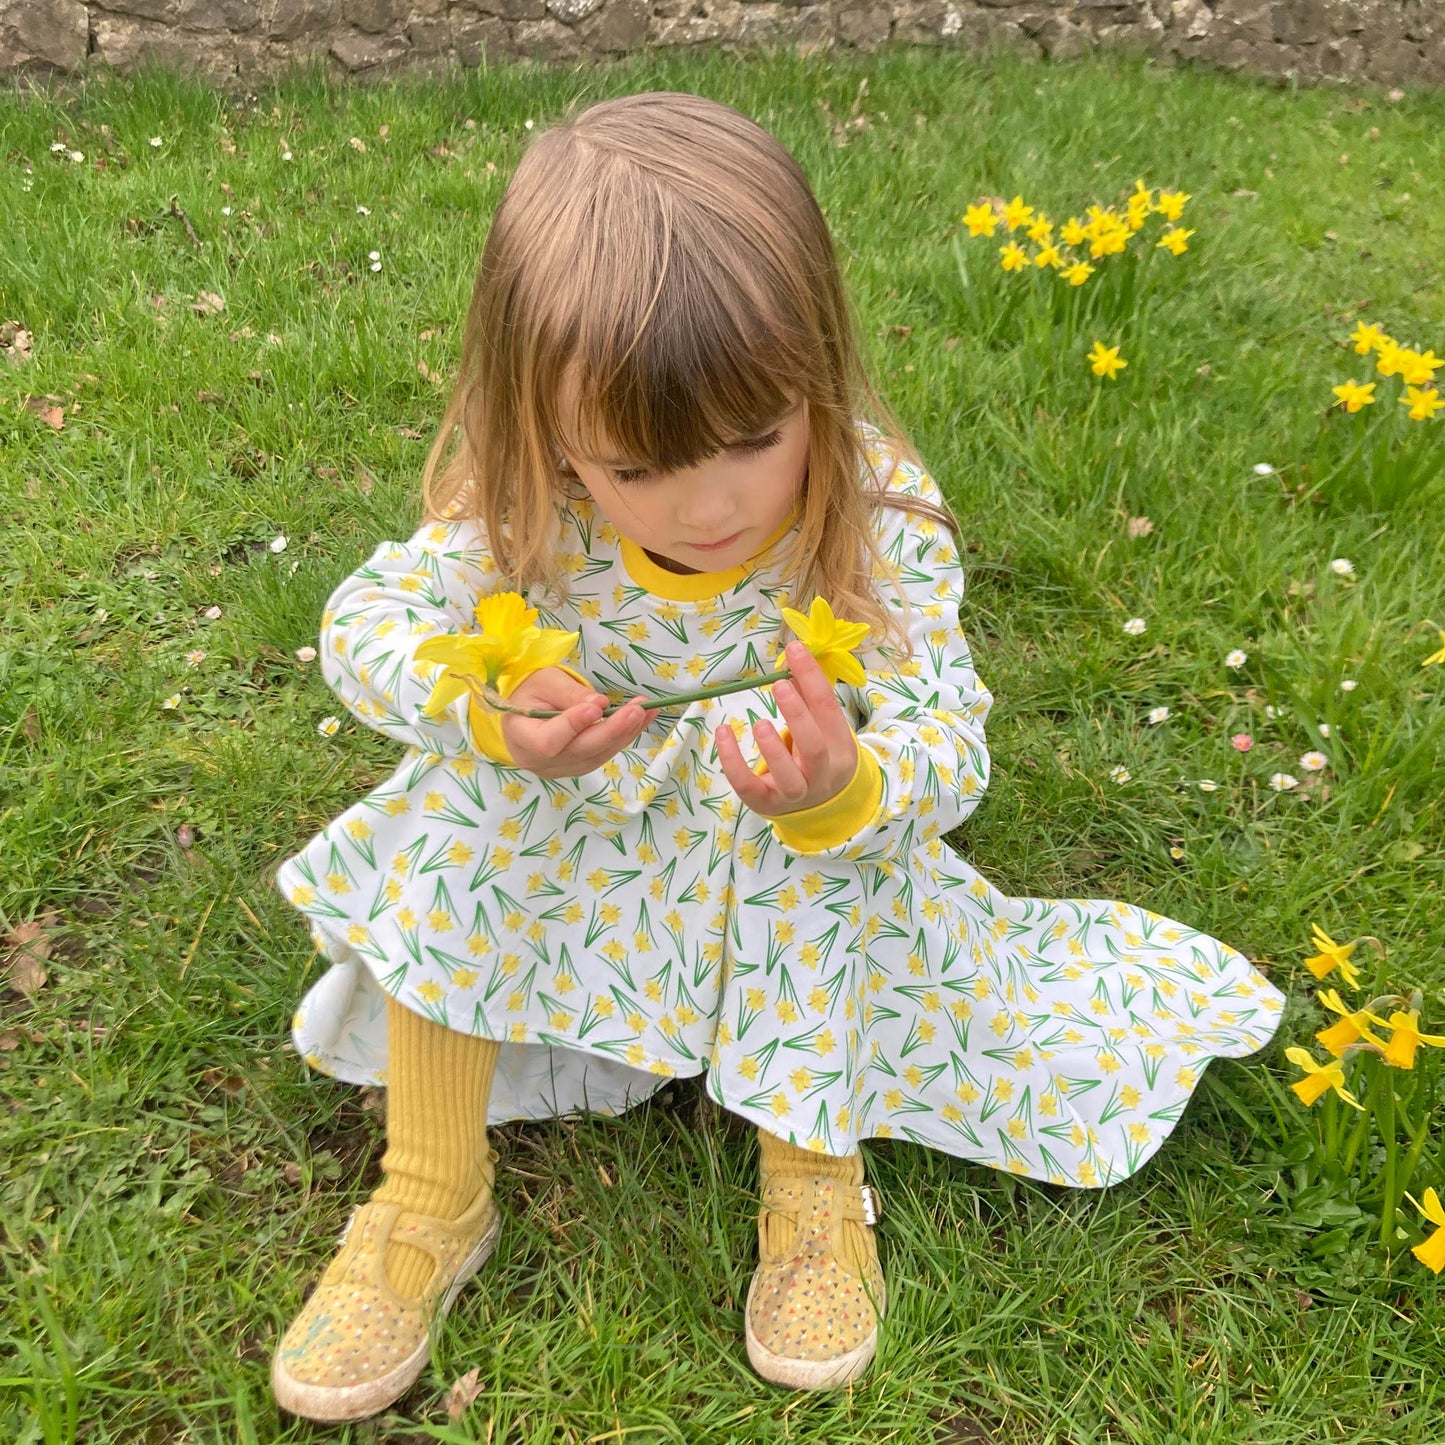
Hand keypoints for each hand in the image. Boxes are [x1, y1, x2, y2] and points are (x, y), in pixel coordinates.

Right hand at [500, 667, 652, 778]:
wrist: (526, 710)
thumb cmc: (532, 692)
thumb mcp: (546, 682)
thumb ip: (570, 693)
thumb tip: (600, 704)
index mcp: (521, 737)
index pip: (547, 741)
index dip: (573, 726)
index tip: (596, 707)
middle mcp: (539, 761)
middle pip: (579, 751)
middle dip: (611, 730)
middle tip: (637, 710)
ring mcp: (560, 768)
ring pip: (596, 755)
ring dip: (624, 734)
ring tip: (645, 711)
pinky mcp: (578, 766)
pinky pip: (603, 754)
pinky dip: (623, 736)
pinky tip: (641, 719)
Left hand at [715, 641, 858, 817]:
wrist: (824, 807)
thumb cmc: (820, 757)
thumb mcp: (823, 729)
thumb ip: (808, 697)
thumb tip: (792, 656)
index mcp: (840, 748)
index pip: (828, 709)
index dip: (812, 677)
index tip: (794, 650)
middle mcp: (822, 774)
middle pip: (814, 748)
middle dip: (797, 716)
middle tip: (780, 685)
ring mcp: (795, 794)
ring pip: (788, 776)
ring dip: (773, 748)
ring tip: (760, 723)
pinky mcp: (766, 803)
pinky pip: (748, 786)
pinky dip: (732, 760)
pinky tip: (722, 732)